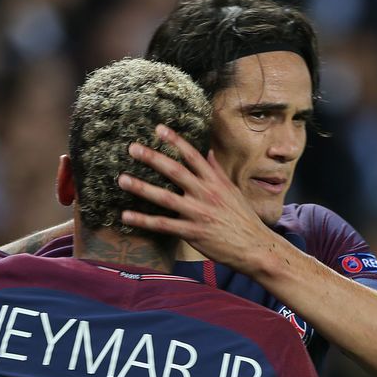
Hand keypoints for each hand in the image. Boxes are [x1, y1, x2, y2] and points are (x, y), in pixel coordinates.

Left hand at [117, 124, 275, 273]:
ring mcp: (198, 213)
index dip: (176, 141)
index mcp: (215, 182)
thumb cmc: (243, 219)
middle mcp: (205, 194)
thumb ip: (217, 172)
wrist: (254, 247)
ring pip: (165, 197)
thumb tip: (208, 152)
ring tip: (122, 179)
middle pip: (175, 171)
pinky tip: (126, 216)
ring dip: (141, 187)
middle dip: (153, 158)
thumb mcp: (233, 191)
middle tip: (132, 148)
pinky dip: (143, 221)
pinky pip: (163, 225)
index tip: (159, 129)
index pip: (193, 156)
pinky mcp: (192, 232)